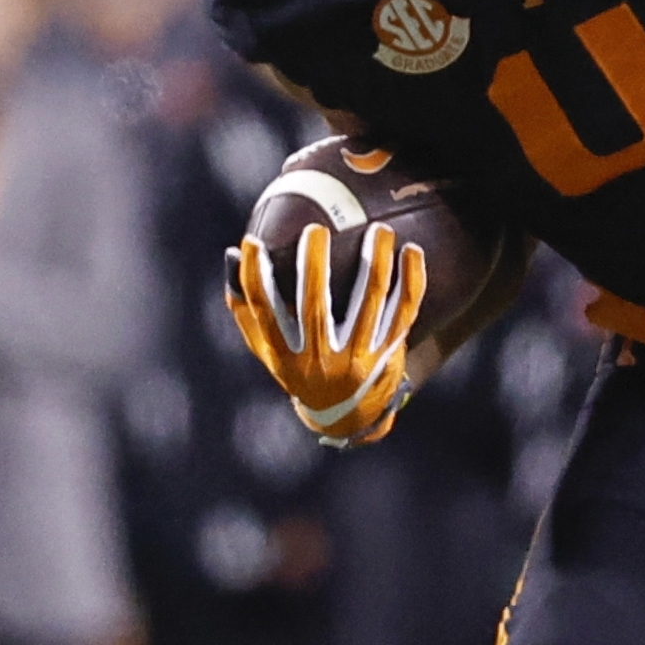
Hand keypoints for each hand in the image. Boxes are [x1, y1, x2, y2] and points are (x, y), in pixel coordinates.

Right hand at [224, 221, 424, 448]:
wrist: (347, 415)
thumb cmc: (300, 368)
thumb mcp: (268, 351)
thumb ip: (247, 308)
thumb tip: (232, 255)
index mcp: (285, 358)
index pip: (265, 313)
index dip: (255, 278)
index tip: (252, 242)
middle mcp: (320, 361)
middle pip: (315, 308)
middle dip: (313, 266)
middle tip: (315, 229)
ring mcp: (357, 359)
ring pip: (370, 302)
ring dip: (375, 262)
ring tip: (379, 229)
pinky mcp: (388, 354)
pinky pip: (404, 312)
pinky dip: (412, 280)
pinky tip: (412, 251)